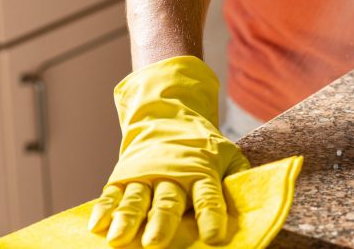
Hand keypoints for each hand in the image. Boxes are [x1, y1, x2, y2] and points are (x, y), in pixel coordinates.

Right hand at [87, 56, 250, 247]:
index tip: (214, 238)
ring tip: (119, 239)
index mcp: (201, 170)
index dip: (211, 216)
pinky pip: (111, 194)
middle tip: (156, 242)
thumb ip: (239, 177)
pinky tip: (97, 226)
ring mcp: (144, 175)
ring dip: (127, 219)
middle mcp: (172, 174)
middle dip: (162, 222)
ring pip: (136, 199)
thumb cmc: (204, 146)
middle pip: (168, 201)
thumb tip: (256, 201)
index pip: (208, 196)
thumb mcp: (228, 155)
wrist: (168, 117)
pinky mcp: (123, 177)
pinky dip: (104, 209)